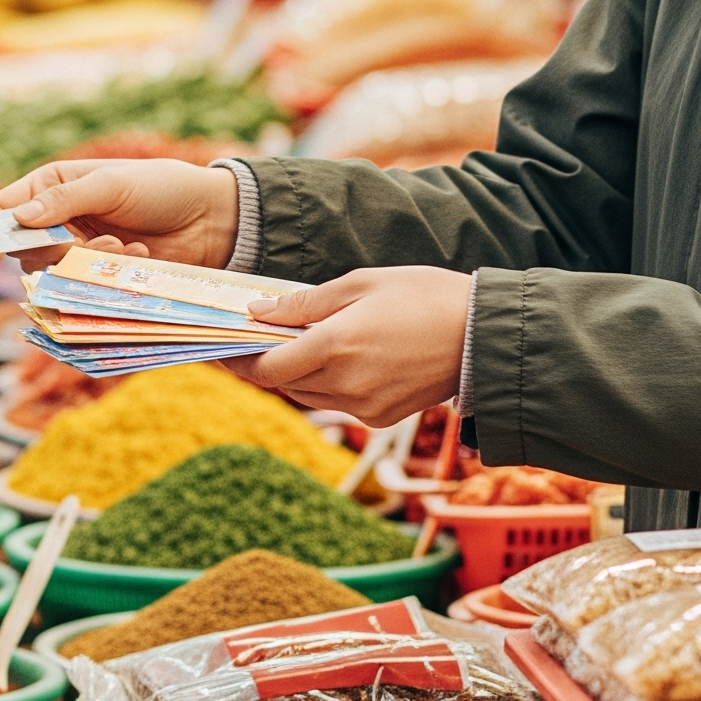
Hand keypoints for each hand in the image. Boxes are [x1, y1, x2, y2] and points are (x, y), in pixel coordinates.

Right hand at [0, 159, 240, 266]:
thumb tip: (21, 217)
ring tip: (121, 247)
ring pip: (52, 274)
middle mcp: (58, 222)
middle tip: (86, 243)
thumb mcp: (112, 183)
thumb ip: (65, 201)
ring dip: (84, 263)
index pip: (3, 208)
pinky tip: (136, 256)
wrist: (211, 219)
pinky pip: (82, 289)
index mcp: (52, 186)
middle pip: (24, 251)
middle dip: (51, 250)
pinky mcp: (99, 278)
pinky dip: (106, 275)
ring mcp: (78, 252)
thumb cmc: (162, 188)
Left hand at [226, 266, 471, 425]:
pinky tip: (330, 357)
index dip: (237, 360)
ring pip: (305, 395)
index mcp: (335, 346)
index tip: (217, 347)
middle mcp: (345, 384)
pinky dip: (322, 383)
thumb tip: (258, 313)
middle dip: (261, 362)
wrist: (484, 335)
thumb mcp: (360, 284)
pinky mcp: (381, 417)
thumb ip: (304, 303)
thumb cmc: (423, 296)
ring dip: (291, 373)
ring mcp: (364, 406)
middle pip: (281, 383)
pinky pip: (335, 403)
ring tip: (288, 343)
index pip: (266, 367)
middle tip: (249, 338)